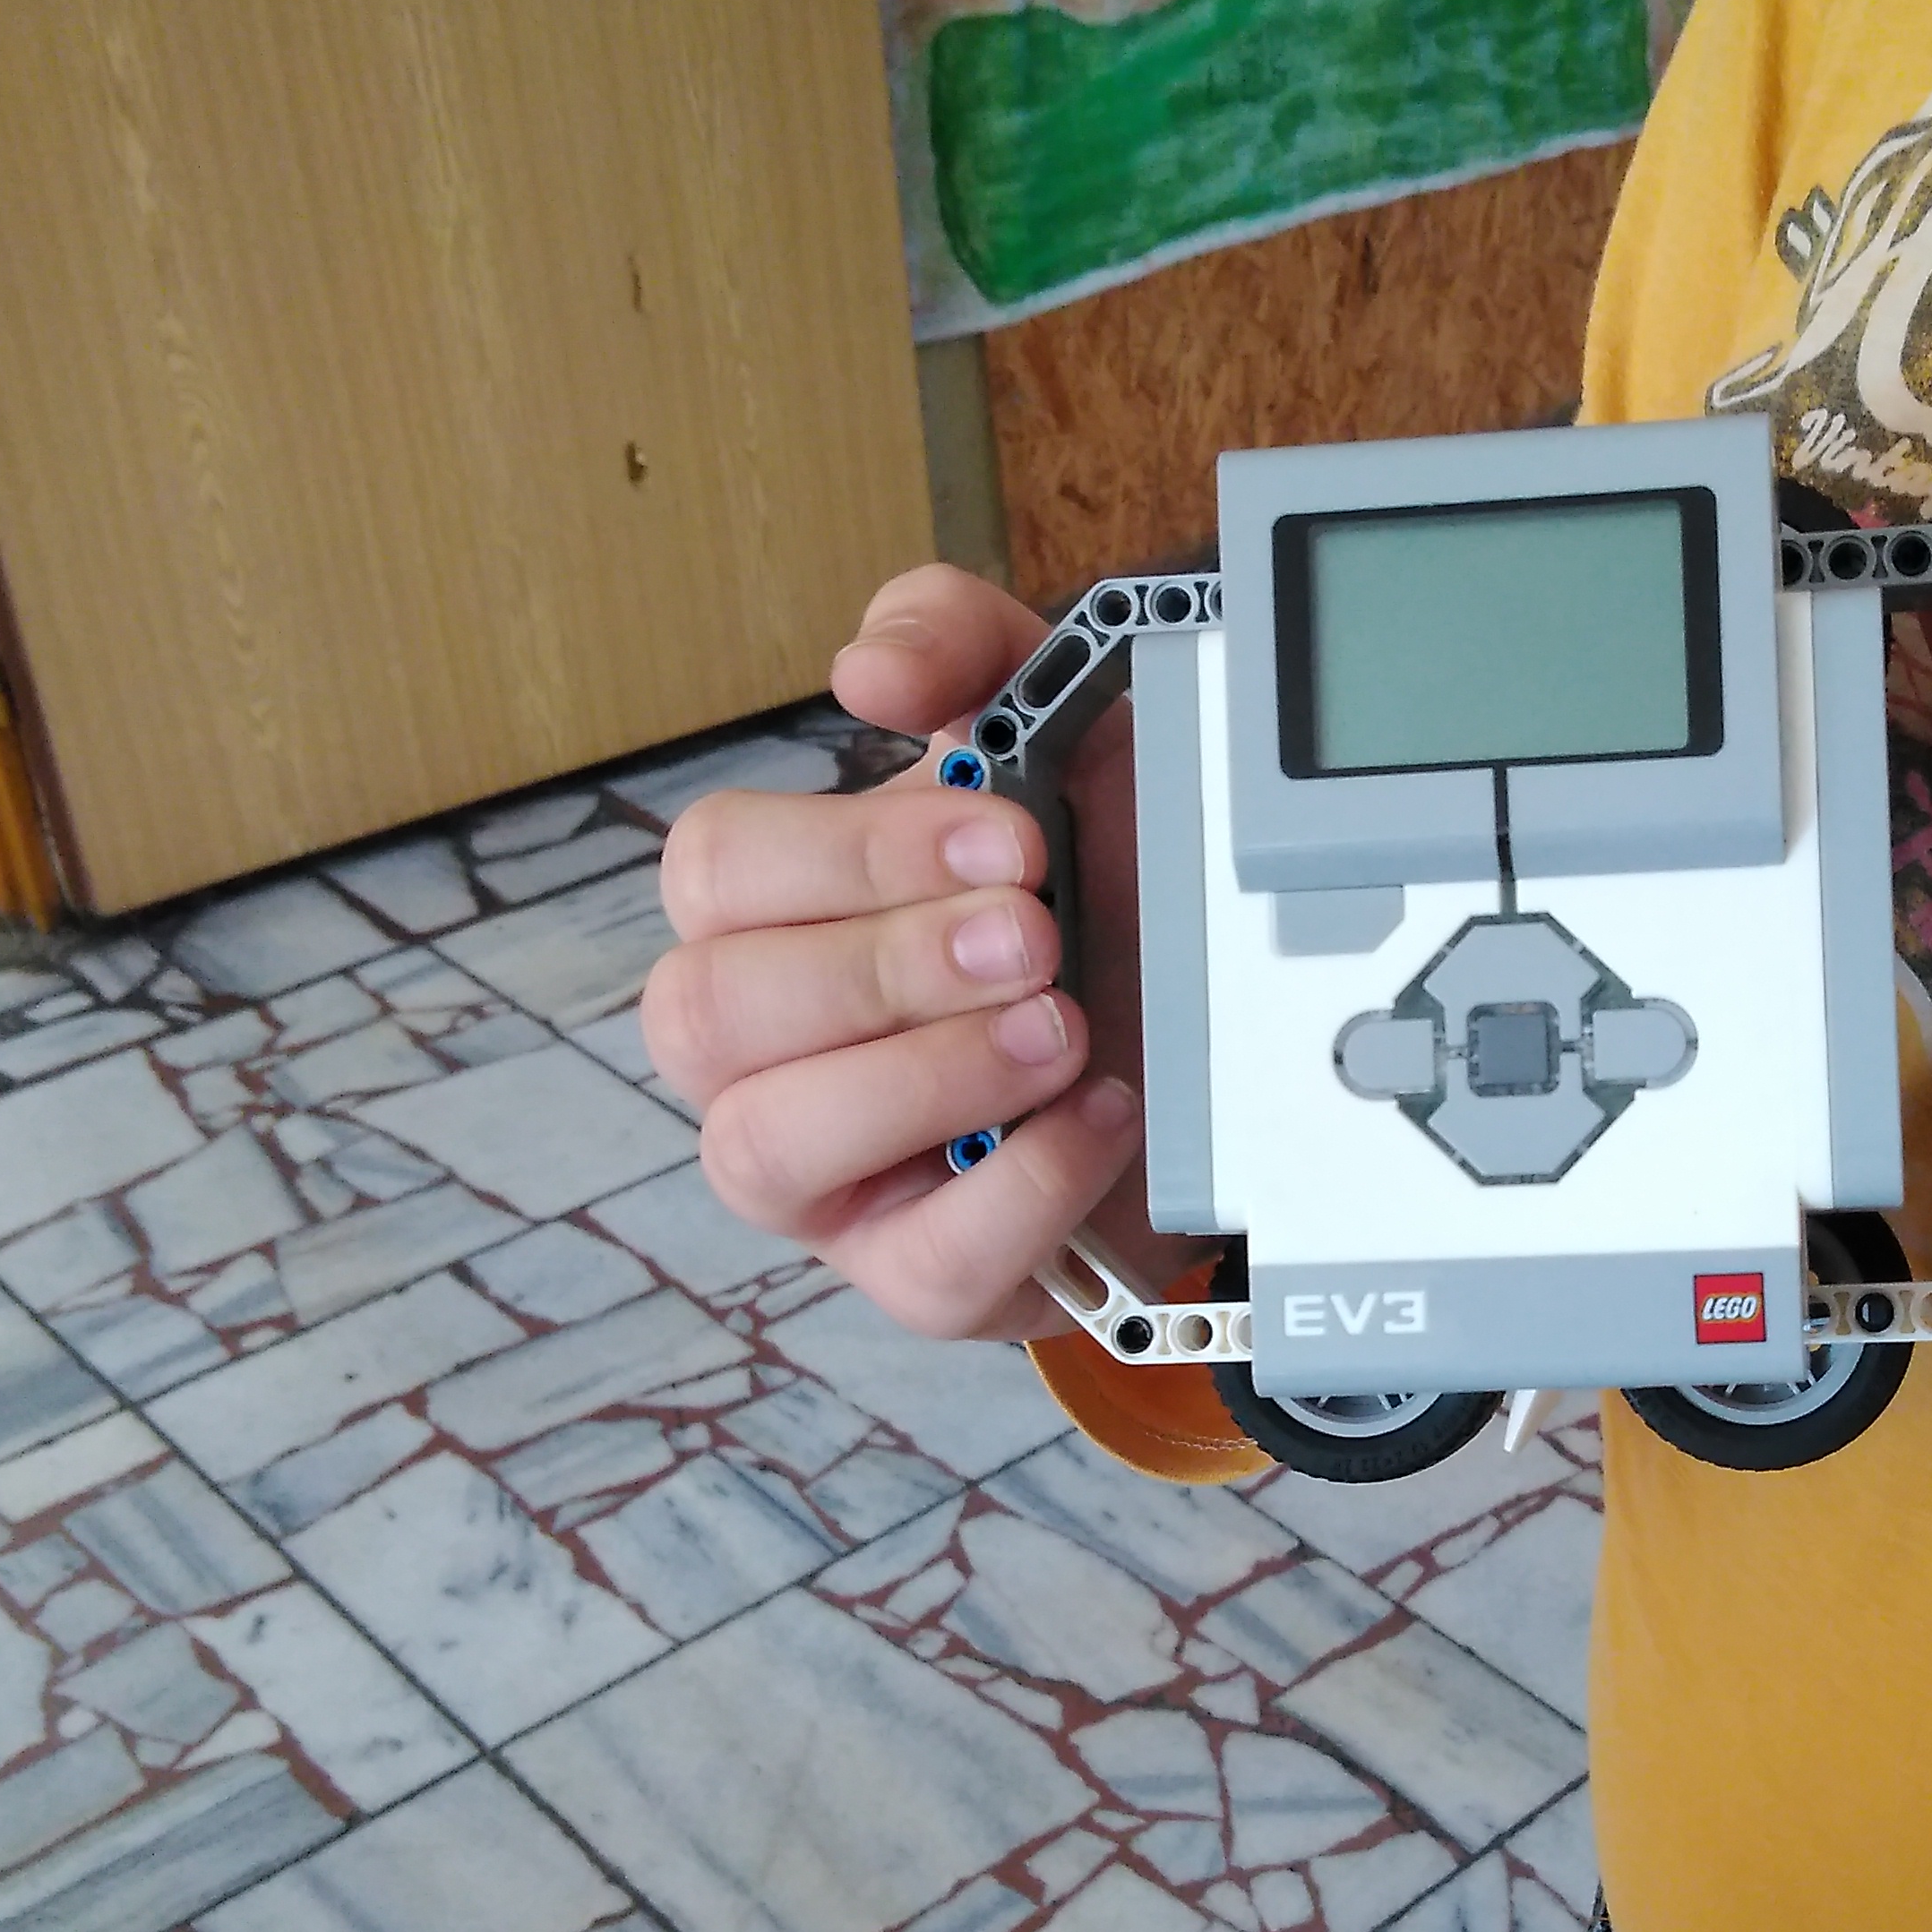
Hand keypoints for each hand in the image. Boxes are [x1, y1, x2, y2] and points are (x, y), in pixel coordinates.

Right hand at [643, 565, 1187, 1338]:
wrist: (1222, 1045)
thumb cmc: (1103, 896)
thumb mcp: (1065, 745)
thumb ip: (970, 655)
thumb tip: (869, 662)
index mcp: (776, 911)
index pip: (715, 871)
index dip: (848, 851)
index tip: (1005, 832)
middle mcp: (766, 1048)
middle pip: (709, 1009)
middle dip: (884, 964)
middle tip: (1036, 934)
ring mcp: (830, 1178)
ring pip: (764, 1147)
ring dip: (923, 1077)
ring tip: (1060, 1029)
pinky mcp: (918, 1276)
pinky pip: (915, 1270)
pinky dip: (1018, 1188)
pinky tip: (1099, 1117)